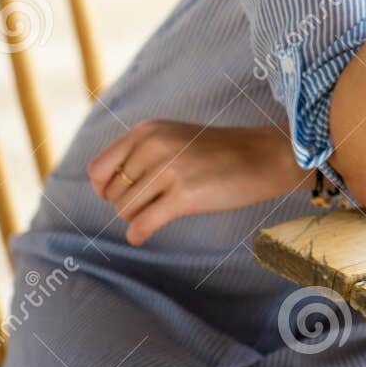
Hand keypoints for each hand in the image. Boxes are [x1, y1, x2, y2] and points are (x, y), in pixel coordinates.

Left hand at [88, 121, 307, 245]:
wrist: (266, 155)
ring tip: (162, 210)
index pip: (99, 169)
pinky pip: (143, 224)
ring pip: (126, 210)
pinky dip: (139, 234)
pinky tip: (143, 235)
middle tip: (153, 203)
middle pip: (112, 194)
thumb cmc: (221, 151)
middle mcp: (154, 146)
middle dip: (127, 204)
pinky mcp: (185, 195)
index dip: (105, 188)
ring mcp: (170, 170)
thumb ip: (139, 153)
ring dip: (139, 217)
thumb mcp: (174, 137)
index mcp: (148, 131)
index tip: (124, 194)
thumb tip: (100, 186)